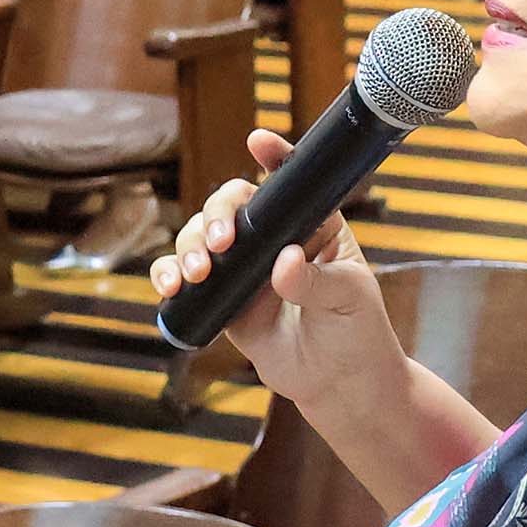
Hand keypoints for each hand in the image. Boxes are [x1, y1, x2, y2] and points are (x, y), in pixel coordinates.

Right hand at [151, 129, 395, 403]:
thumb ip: (315, 281)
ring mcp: (244, 268)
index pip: (290, 182)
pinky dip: (169, 276)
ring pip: (200, 237)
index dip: (274, 157)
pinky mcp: (222, 299)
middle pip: (231, 204)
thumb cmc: (358, 332)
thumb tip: (284, 262)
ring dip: (190, 246)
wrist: (340, 385)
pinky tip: (171, 288)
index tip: (258, 142)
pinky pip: (184, 279)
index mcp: (313, 225)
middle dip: (217, 213)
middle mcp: (273, 239)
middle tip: (222, 241)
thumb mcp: (348, 300)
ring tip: (198, 272)